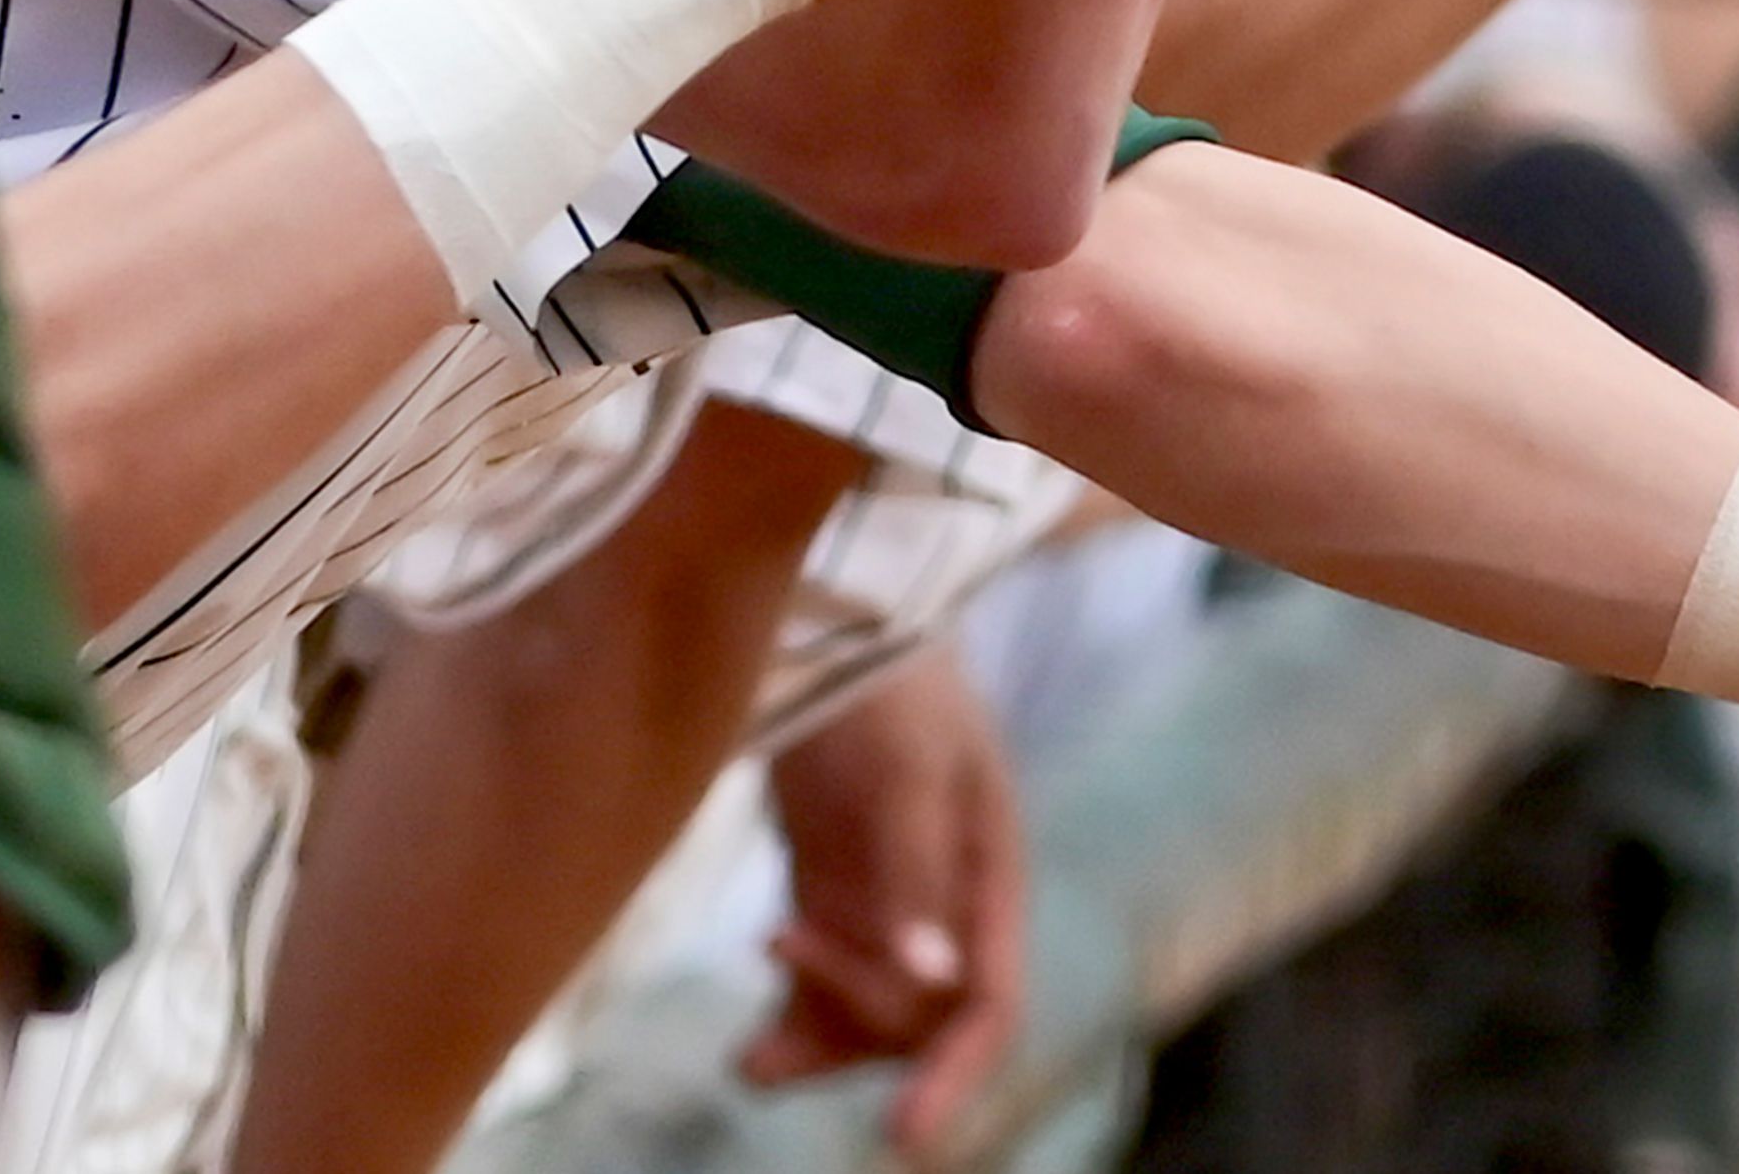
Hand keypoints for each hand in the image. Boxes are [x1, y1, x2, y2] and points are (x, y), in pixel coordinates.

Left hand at [742, 648, 1029, 1154]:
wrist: (833, 617)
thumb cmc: (889, 682)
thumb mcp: (906, 769)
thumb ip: (915, 874)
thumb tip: (930, 980)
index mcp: (988, 877)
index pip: (987, 1004)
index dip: (955, 1076)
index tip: (902, 1135)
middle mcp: (945, 909)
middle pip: (917, 1022)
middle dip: (857, 1024)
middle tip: (787, 949)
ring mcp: (887, 908)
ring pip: (864, 1022)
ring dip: (819, 1048)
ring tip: (752, 1054)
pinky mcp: (836, 899)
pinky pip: (820, 994)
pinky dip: (791, 1029)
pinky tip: (750, 1051)